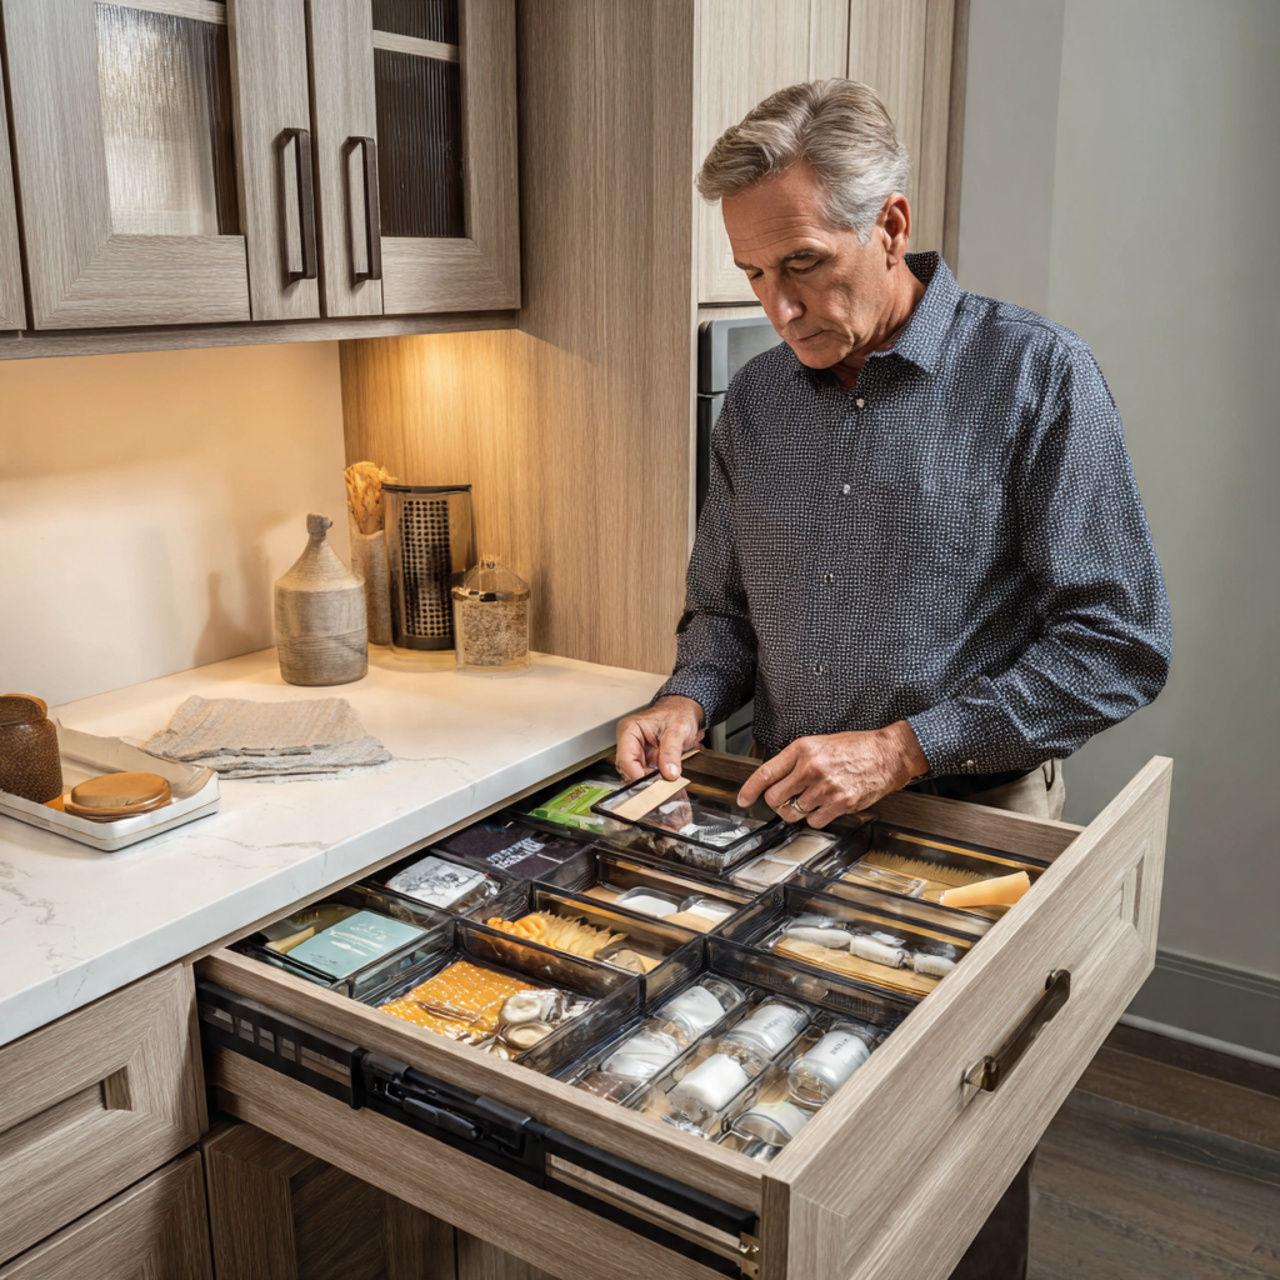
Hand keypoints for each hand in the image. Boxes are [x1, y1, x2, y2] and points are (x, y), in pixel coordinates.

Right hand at [616, 695, 705, 781]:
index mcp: (630, 730)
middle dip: (645, 780)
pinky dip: (656, 780)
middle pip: (628, 770)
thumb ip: (672, 752)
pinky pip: (646, 775)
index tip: (653, 784)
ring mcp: (637, 752)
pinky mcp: (645, 760)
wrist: (686, 712)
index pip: (625, 759)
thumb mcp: (677, 730)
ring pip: (636, 775)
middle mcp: (629, 742)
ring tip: (666, 780)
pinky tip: (665, 779)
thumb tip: (669, 772)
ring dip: (651, 781)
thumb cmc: (678, 713)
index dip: (637, 775)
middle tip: (662, 785)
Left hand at [736, 721, 927, 827]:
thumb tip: (775, 780)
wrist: (888, 754)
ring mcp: (825, 787)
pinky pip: (815, 821)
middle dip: (777, 802)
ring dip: (799, 810)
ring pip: (794, 812)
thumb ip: (796, 760)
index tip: (743, 800)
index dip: (750, 790)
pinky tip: (826, 805)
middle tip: (787, 799)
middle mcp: (811, 768)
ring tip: (813, 798)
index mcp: (802, 749)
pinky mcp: (840, 803)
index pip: (765, 773)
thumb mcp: (819, 743)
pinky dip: (817, 818)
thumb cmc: (855, 747)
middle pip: (775, 798)